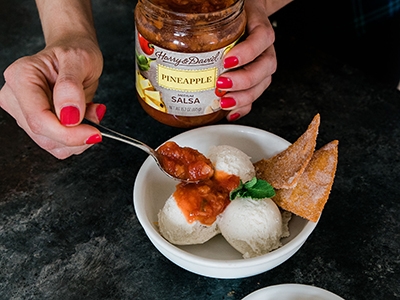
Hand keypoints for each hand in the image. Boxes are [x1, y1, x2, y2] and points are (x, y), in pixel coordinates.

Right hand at [0, 36, 104, 158]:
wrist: (74, 53)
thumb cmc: (75, 51)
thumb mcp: (80, 59)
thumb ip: (71, 86)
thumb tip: (68, 116)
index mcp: (21, 77)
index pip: (39, 119)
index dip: (68, 133)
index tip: (94, 132)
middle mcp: (16, 97)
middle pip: (44, 136)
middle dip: (76, 135)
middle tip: (95, 114)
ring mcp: (23, 113)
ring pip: (51, 144)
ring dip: (78, 136)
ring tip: (89, 110)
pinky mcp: (36, 125)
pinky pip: (57, 145)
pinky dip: (76, 138)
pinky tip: (83, 119)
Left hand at [217, 0, 280, 120]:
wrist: (247, 19)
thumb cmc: (235, 17)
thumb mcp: (227, 14)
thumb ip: (213, 20)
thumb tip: (186, 26)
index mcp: (260, 29)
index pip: (261, 39)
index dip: (247, 52)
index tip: (227, 60)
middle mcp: (265, 50)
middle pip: (264, 67)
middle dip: (243, 80)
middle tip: (221, 85)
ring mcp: (263, 66)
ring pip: (261, 85)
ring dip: (243, 97)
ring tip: (224, 102)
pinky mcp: (257, 80)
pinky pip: (255, 97)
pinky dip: (243, 108)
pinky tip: (231, 113)